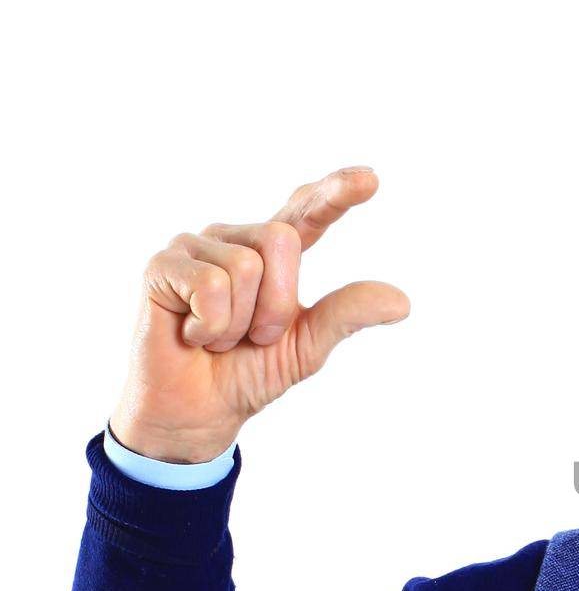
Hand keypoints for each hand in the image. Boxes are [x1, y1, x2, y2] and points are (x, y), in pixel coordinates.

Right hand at [109, 166, 408, 461]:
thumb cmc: (249, 372)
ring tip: (219, 337)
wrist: (197, 411)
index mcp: (273, 253)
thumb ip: (347, 314)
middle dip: (278, 304)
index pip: (307, 212)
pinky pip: (210, 285)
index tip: (370, 178)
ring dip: (240, 322)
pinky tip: (192, 335)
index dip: (335, 193)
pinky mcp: (163, 264)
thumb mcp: (307, 345)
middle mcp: (235, 239)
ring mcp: (196, 246)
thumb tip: (402, 302)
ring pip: (246, 267)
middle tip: (254, 336)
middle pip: (283, 241)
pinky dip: (211, 326)